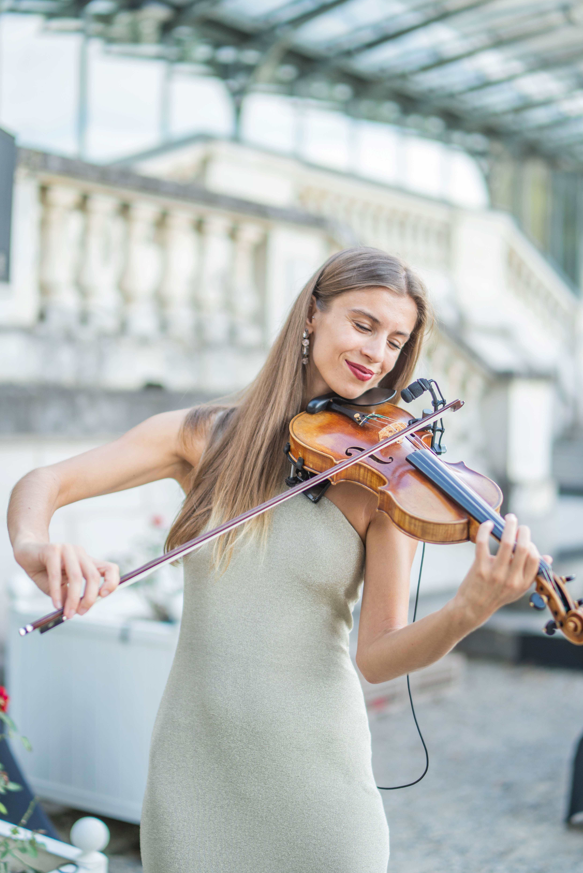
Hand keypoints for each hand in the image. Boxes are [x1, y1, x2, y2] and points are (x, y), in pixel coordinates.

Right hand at [14, 541, 119, 618]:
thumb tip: (78, 610)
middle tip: (81, 613)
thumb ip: (71, 595)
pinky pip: (56, 575)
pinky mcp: (52, 550)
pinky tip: (56, 604)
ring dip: (73, 598)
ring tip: (68, 613)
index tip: (103, 596)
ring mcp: (67, 549)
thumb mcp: (61, 586)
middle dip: (89, 598)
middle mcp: (80, 553)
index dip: (111, 582)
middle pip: (93, 576)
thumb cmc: (45, 571)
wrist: (26, 554)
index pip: (110, 569)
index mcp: (88, 561)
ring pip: (76, 576)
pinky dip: (56, 592)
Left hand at [455, 514, 546, 628]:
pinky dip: (485, 530)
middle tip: (517, 522)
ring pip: (506, 543)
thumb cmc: (497, 595)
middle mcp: (511, 579)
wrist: (473, 608)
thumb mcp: (518, 589)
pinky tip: (487, 524)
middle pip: (523, 548)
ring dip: (508, 526)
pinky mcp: (479, 568)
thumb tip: (548, 557)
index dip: (531, 544)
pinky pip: (483, 543)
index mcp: (523, 583)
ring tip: (509, 518)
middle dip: (523, 530)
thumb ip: (532, 574)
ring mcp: (495, 574)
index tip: (524, 538)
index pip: (535, 559)